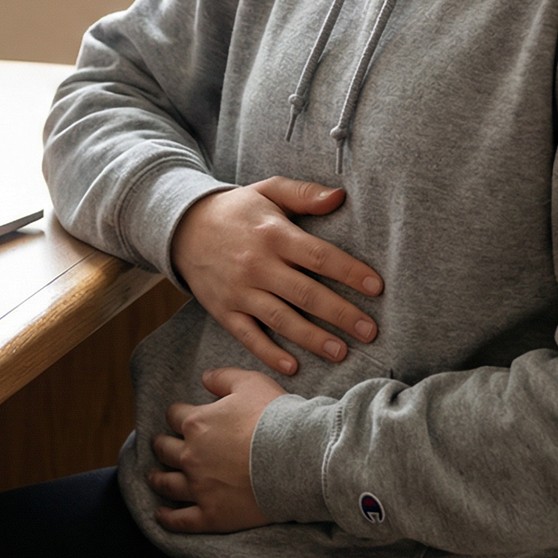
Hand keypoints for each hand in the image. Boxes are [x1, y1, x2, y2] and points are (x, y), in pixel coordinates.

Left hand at [148, 366, 283, 532]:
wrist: (297, 459)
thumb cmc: (274, 418)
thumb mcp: (250, 383)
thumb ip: (223, 378)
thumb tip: (205, 377)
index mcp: (196, 423)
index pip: (174, 416)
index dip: (178, 414)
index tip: (180, 417)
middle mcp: (191, 455)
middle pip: (165, 449)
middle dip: (161, 444)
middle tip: (160, 445)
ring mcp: (200, 487)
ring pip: (167, 484)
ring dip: (157, 479)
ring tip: (154, 478)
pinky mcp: (213, 515)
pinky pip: (181, 520)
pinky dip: (167, 518)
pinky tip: (161, 515)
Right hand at [171, 177, 382, 375]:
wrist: (182, 228)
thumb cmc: (235, 211)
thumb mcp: (267, 191)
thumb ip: (304, 194)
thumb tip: (340, 196)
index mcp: (272, 234)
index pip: (318, 255)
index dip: (348, 272)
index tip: (376, 287)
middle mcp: (257, 264)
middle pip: (305, 293)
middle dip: (340, 314)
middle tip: (370, 331)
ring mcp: (239, 290)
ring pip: (280, 319)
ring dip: (312, 338)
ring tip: (341, 352)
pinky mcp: (224, 310)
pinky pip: (248, 335)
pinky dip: (269, 353)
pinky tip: (293, 366)